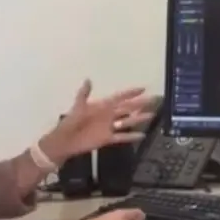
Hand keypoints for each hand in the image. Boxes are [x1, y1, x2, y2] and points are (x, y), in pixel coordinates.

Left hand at [41, 80, 155, 162]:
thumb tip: (88, 79)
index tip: (143, 89)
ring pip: (128, 121)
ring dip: (139, 118)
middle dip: (140, 104)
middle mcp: (108, 115)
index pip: (119, 97)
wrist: (66, 140)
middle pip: (127, 108)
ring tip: (152, 115)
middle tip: (154, 100)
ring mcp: (109, 127)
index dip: (131, 93)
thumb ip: (84, 94)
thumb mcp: (78, 106)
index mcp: (102, 106)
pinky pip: (122, 137)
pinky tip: (142, 135)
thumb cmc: (71, 122)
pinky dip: (131, 136)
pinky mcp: (108, 138)